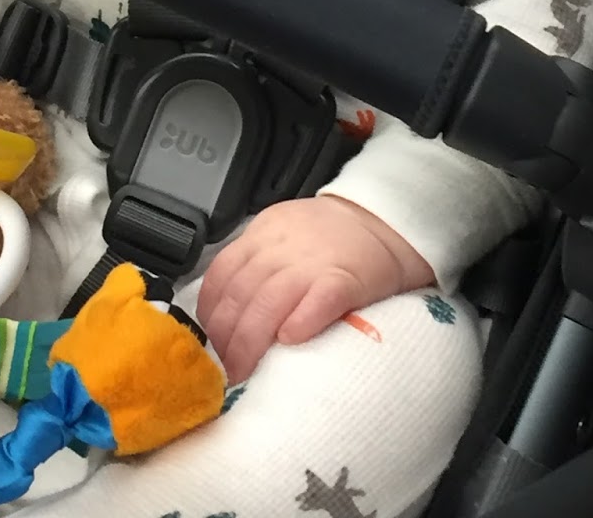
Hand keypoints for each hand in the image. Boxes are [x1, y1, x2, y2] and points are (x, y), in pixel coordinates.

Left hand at [196, 195, 433, 383]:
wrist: (385, 220)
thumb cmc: (333, 238)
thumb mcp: (285, 236)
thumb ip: (257, 264)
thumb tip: (224, 315)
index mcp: (264, 232)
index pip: (221, 274)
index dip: (209, 315)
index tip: (206, 345)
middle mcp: (283, 244)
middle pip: (241, 294)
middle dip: (225, 339)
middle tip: (221, 372)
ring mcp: (314, 261)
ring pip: (269, 301)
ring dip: (250, 342)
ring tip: (243, 372)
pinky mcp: (346, 279)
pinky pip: (318, 300)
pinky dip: (300, 322)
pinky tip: (289, 342)